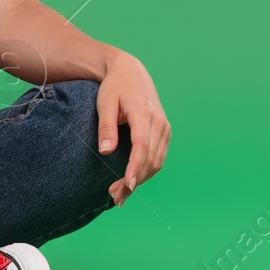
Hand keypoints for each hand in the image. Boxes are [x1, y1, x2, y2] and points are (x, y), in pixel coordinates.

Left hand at [96, 50, 169, 206]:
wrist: (131, 72)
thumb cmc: (114, 87)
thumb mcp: (105, 103)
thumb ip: (106, 128)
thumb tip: (106, 152)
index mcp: (144, 113)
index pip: (143, 145)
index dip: (136, 167)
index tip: (128, 184)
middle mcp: (159, 122)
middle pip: (150, 158)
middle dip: (135, 180)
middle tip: (115, 197)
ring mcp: (164, 127)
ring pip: (157, 161)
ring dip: (141, 179)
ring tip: (120, 195)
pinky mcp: (164, 132)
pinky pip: (158, 157)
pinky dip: (147, 171)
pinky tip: (132, 181)